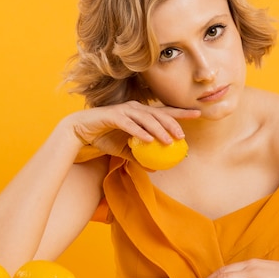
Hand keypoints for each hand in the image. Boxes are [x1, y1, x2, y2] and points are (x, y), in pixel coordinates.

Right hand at [65, 101, 200, 158]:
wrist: (80, 131)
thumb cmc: (104, 138)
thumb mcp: (124, 150)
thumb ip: (139, 157)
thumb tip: (154, 169)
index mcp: (141, 113)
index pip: (165, 112)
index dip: (182, 112)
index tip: (198, 114)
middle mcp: (135, 108)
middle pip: (159, 114)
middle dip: (173, 123)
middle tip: (182, 137)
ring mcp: (124, 110)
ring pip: (146, 119)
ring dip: (158, 130)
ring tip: (168, 141)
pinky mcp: (113, 115)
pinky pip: (129, 124)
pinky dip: (139, 132)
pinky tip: (147, 141)